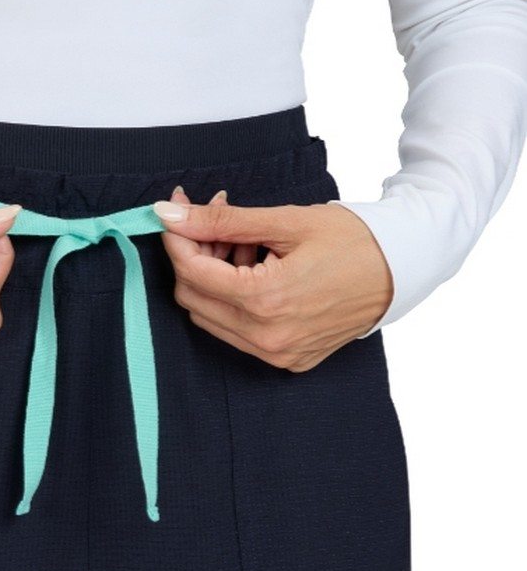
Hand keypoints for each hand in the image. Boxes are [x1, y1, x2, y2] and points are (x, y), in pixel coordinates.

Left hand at [153, 186, 393, 370]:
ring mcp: (278, 354)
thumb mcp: (285, 222)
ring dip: (213, 279)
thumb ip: (222, 220)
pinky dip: (235, 301)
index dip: (177, 238)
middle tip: (216, 224)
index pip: (191, 271)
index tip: (178, 211)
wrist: (402, 269)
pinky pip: (238, 333)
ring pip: (210, 317)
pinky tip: (258, 271)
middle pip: (193, 297)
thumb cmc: (353, 240)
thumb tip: (168, 213)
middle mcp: (267, 337)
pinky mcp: (288, 360)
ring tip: (245, 246)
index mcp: (266, 300)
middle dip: (194, 256)